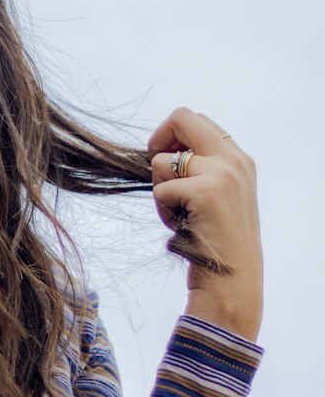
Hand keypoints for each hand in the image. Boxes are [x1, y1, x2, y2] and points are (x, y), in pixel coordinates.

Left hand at [148, 106, 261, 341]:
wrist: (232, 280)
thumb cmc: (217, 242)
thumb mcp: (219, 196)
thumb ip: (203, 169)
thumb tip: (162, 150)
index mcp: (240, 159)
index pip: (198, 121)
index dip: (173, 135)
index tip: (164, 156)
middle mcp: (234, 160)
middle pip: (182, 117)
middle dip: (159, 140)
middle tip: (156, 171)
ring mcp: (222, 173)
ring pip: (161, 161)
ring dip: (159, 189)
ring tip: (178, 215)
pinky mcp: (205, 191)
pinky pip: (160, 190)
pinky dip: (162, 211)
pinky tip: (181, 227)